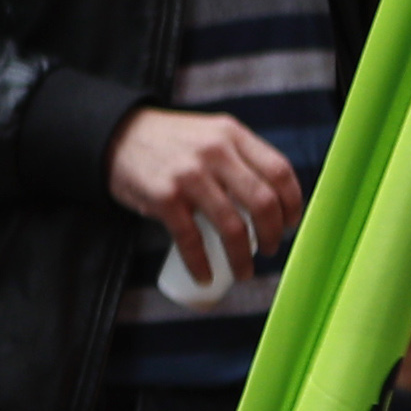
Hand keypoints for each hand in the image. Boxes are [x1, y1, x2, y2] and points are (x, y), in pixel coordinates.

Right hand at [107, 106, 303, 291]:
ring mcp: (189, 175)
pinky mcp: (165, 198)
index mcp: (232, 135)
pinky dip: (202, 265)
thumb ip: (239, 156)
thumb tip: (273, 200)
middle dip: (274, 234)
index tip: (291, 223)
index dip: (293, 203)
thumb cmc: (171, 143)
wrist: (117, 137)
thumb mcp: (211, 134)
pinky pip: (191, 240)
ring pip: (233, 227)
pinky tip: (206, 275)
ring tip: (244, 271)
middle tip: (271, 249)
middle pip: (263, 202)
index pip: (279, 171)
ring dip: (243, 258)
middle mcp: (215, 152)